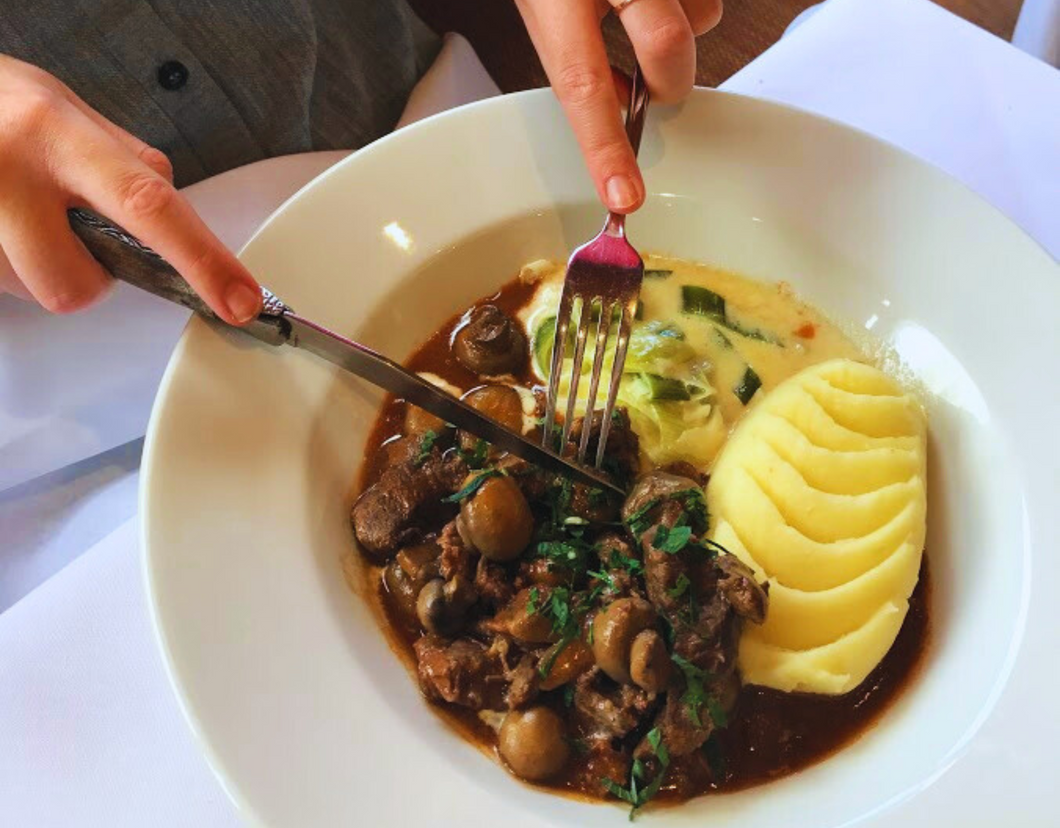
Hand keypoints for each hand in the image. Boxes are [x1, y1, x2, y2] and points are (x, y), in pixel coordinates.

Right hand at [0, 55, 261, 323]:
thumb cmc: (5, 108)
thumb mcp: (71, 114)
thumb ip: (129, 164)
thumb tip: (181, 217)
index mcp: (57, 134)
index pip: (147, 205)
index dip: (201, 260)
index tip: (239, 299)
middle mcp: (12, 175)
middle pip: (81, 284)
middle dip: (93, 277)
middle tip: (74, 233)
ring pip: (40, 293)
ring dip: (47, 269)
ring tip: (24, 219)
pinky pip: (9, 286)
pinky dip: (17, 266)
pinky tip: (6, 225)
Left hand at [516, 0, 721, 213]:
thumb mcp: (547, 8)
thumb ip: (578, 58)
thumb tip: (621, 108)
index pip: (583, 84)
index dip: (605, 147)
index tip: (624, 196)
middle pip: (667, 46)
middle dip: (670, 81)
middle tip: (654, 84)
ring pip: (700, 19)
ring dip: (684, 33)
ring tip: (651, 16)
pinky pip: (709, 1)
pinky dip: (693, 10)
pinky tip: (665, 0)